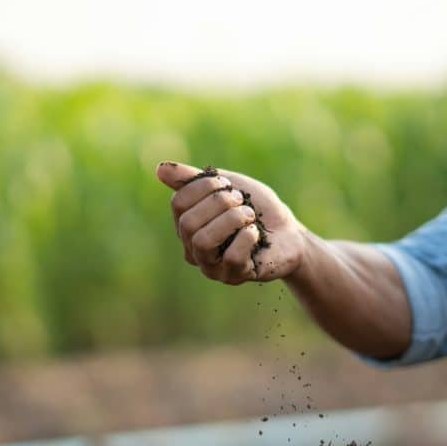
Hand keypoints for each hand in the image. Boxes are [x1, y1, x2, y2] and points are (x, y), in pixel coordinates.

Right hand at [155, 161, 306, 283]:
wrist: (288, 231)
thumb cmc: (254, 208)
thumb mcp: (225, 186)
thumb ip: (192, 179)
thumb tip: (159, 169)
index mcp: (187, 226)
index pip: (178, 204)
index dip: (203, 187)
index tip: (226, 184)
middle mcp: (193, 250)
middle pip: (188, 223)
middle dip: (219, 203)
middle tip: (241, 199)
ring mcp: (212, 267)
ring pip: (203, 242)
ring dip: (231, 220)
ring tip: (249, 215)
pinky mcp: (235, 276)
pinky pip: (231, 257)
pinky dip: (247, 237)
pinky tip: (256, 232)